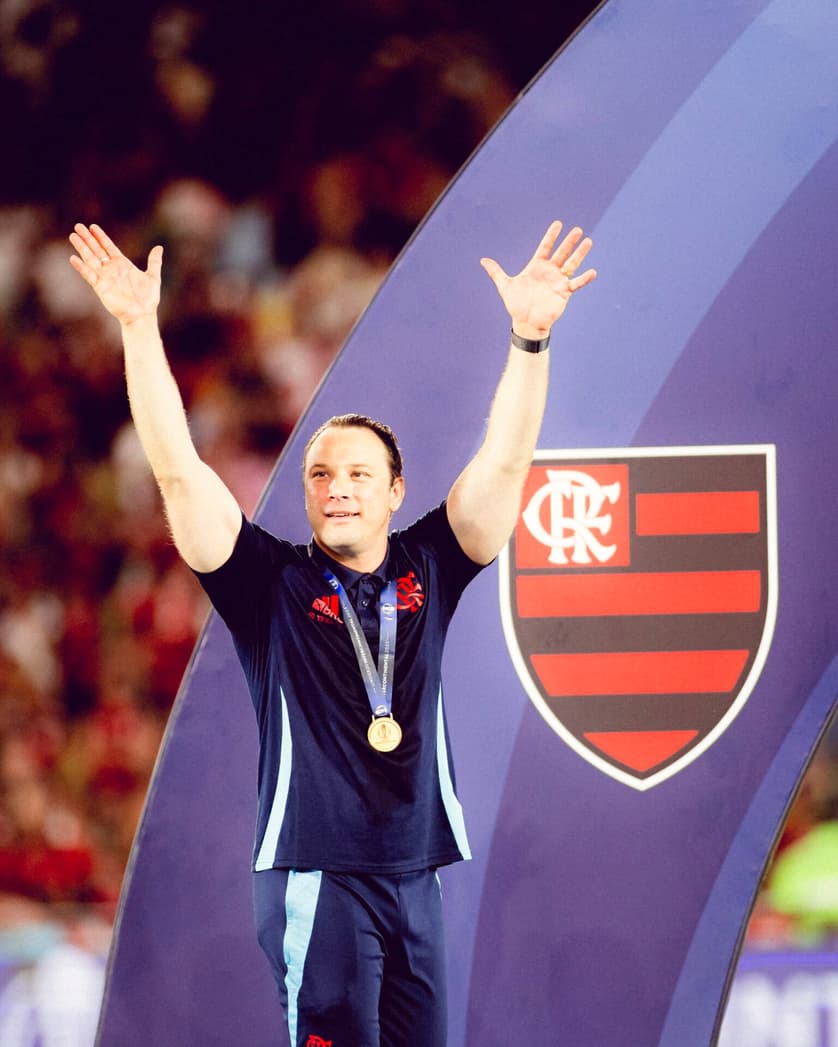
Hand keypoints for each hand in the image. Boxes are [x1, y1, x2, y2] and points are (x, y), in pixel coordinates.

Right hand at [69, 223, 162, 326]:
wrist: (142, 315)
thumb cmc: (148, 299)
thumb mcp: (153, 277)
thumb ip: (154, 262)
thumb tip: (159, 247)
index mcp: (123, 265)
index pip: (109, 247)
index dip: (101, 237)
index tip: (92, 226)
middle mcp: (112, 270)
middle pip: (97, 250)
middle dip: (88, 239)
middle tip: (78, 226)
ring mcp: (105, 278)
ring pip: (91, 260)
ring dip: (82, 248)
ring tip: (73, 236)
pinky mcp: (100, 288)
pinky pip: (89, 275)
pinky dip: (82, 267)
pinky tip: (74, 258)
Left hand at [480, 220, 596, 338]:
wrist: (526, 322)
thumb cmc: (516, 304)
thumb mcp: (505, 286)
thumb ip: (496, 272)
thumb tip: (483, 260)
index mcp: (536, 266)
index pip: (545, 247)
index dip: (551, 236)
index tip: (558, 223)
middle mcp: (549, 271)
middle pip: (561, 253)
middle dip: (569, 242)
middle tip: (577, 229)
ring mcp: (558, 281)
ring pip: (572, 264)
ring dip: (580, 254)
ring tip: (588, 242)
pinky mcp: (564, 292)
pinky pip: (576, 284)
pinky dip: (584, 279)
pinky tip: (593, 272)